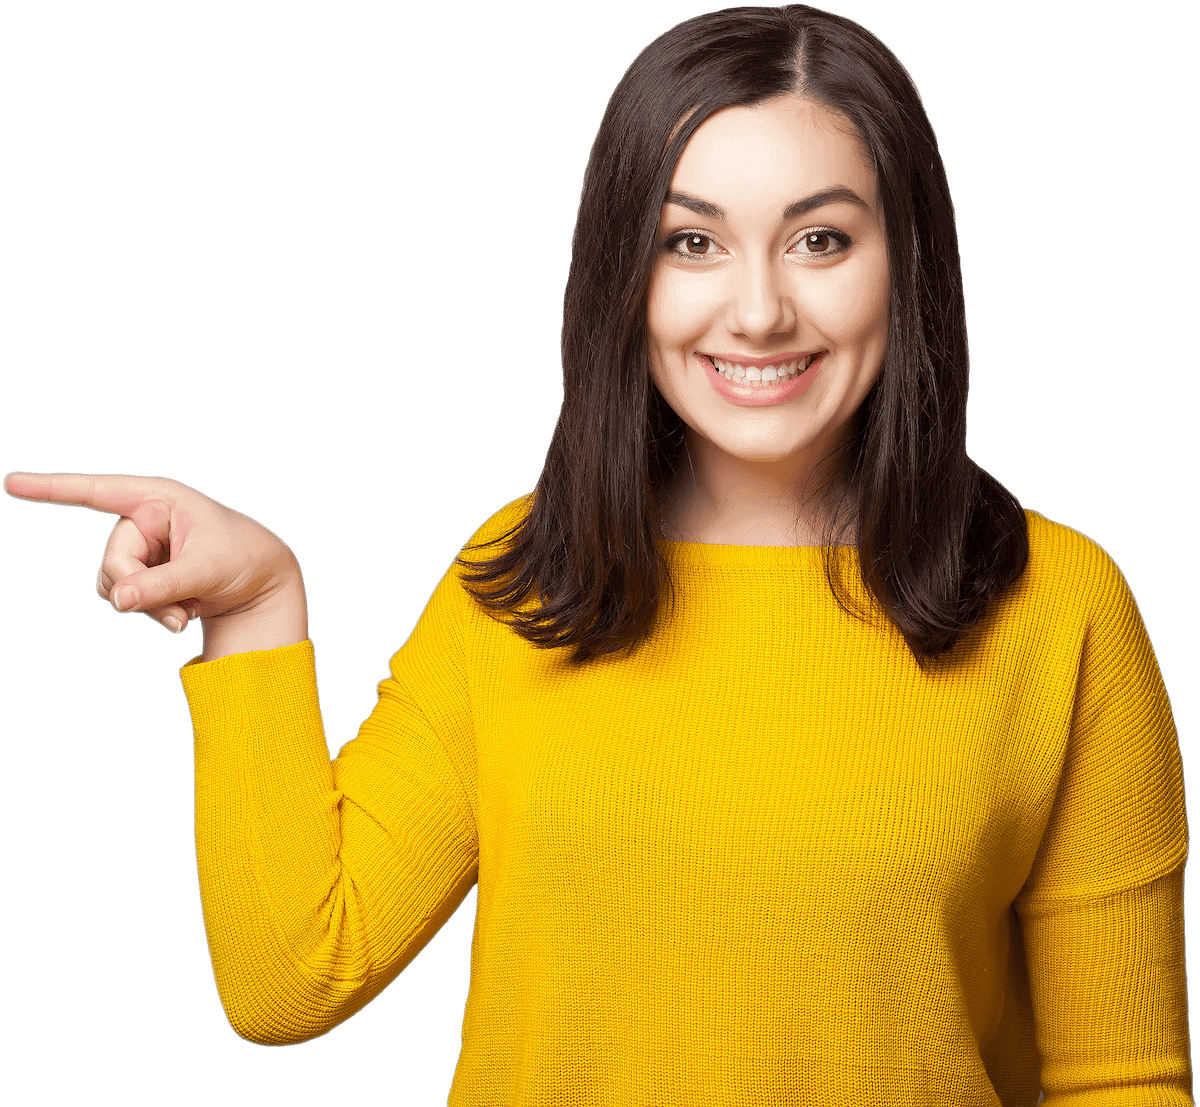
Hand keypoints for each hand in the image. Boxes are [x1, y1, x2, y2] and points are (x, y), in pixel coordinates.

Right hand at [3, 472, 306, 656]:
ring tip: (189, 612)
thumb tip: (117, 601)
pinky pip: (125, 599)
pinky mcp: (142, 572)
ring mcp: (142, 547)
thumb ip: (161, 585)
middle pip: (113, 559)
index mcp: (160, 499)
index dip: (53, 488)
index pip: (98, 492)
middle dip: (139, 590)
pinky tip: (185, 613)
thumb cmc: (244, 560)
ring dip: (148, 607)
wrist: (262, 584)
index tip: (11, 483)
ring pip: (114, 584)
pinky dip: (152, 613)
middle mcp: (145, 518)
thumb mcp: (207, 572)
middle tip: (180, 610)